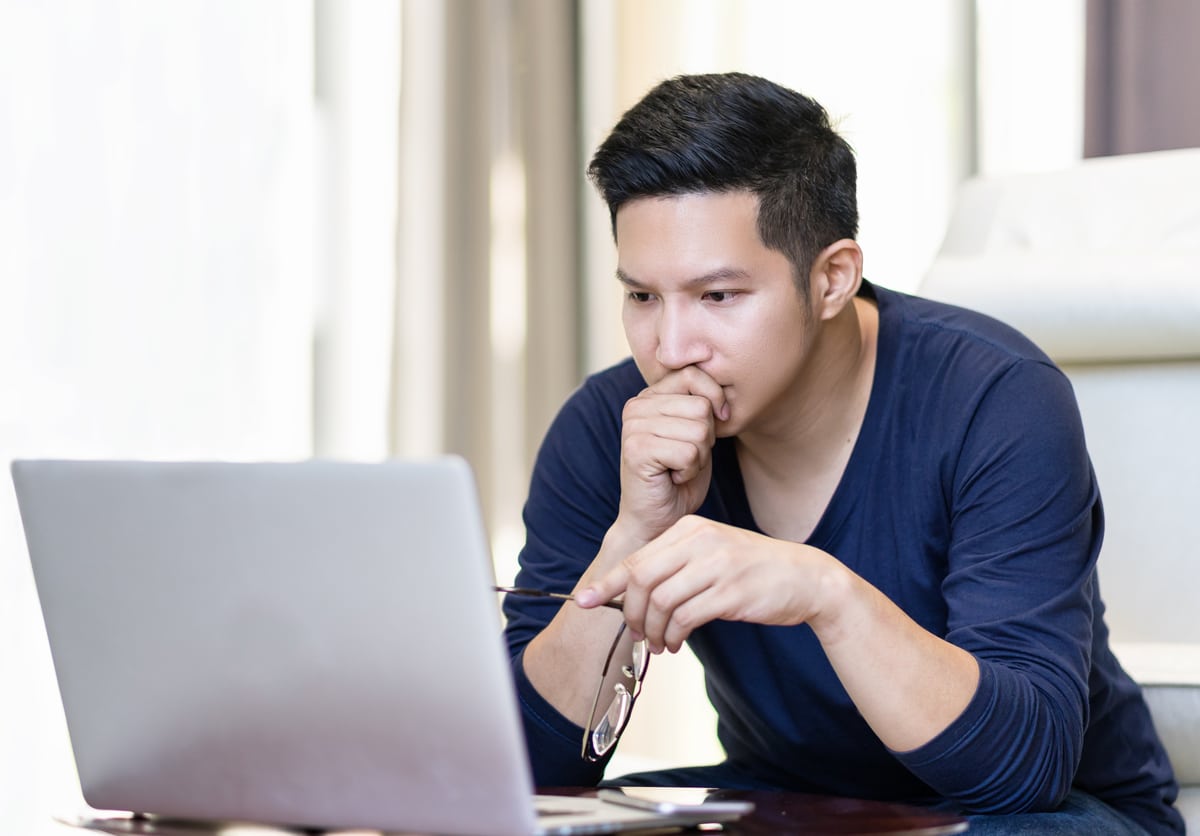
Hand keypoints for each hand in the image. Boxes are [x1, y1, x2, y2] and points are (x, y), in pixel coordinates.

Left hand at [578, 515, 832, 652]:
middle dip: (632, 613)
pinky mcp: (731, 592)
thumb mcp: (711, 554)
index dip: (608, 583)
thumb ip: (674, 565)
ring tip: (661, 644)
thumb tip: (630, 593)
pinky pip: (685, 618)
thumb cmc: (752, 570)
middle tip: (638, 634)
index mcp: (690, 527)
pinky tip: (677, 643)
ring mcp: (716, 565)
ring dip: (654, 630)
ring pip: (661, 601)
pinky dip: (674, 636)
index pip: (637, 557)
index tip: (584, 601)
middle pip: (642, 579)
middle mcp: (700, 540)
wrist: (806, 578)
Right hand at [615, 366, 728, 545]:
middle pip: (701, 406)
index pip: (693, 374)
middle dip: (706, 438)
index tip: (716, 423)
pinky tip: (672, 477)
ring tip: (677, 467)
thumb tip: (722, 391)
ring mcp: (633, 427)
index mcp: (649, 396)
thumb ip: (701, 404)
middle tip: (684, 457)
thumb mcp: (696, 432)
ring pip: (699, 430)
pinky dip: (689, 470)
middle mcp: (636, 406)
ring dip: (698, 457)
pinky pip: (689, 452)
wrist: (657, 519)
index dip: (715, 398)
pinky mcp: (637, 450)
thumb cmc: (679, 477)